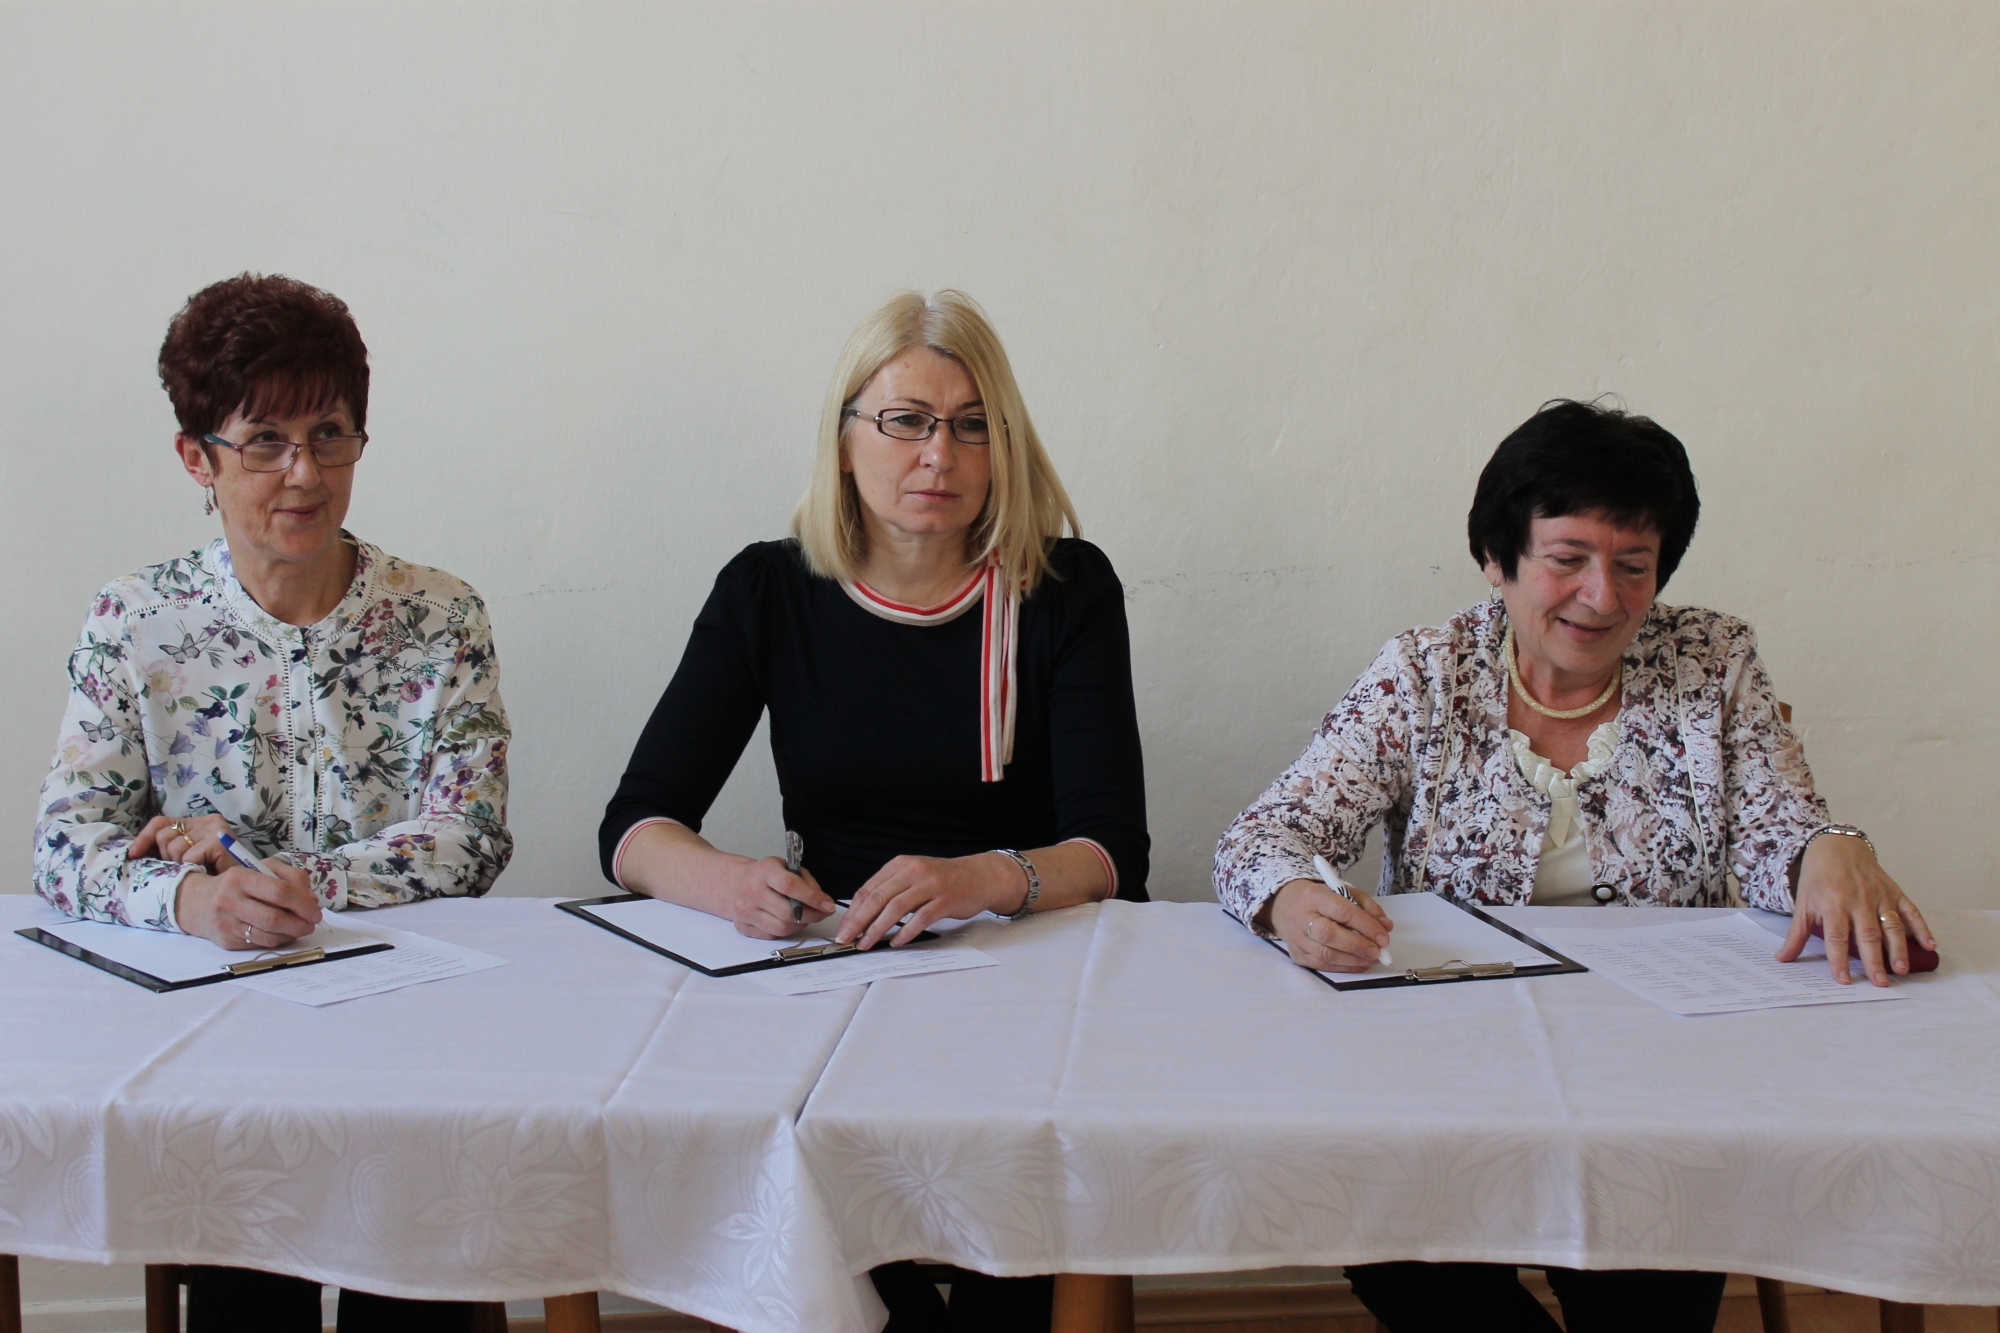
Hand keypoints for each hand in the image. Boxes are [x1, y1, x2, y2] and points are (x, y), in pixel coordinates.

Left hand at [129, 813, 232, 865]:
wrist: (246, 886)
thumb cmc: (216, 874)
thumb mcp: (188, 857)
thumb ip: (170, 849)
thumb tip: (134, 851)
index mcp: (199, 822)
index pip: (161, 822)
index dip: (143, 838)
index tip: (132, 855)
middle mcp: (208, 820)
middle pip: (164, 836)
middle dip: (167, 857)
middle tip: (185, 867)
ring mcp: (215, 829)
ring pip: (174, 847)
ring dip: (181, 865)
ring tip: (198, 869)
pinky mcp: (219, 841)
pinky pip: (187, 857)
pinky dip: (193, 868)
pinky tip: (206, 870)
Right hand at [174, 861, 323, 950]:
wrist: (198, 902)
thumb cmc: (238, 884)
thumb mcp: (262, 869)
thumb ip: (291, 877)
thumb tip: (311, 900)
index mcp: (240, 878)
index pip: (279, 891)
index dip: (302, 903)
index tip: (315, 910)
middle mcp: (230, 901)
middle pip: (274, 918)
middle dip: (300, 923)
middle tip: (312, 923)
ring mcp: (226, 923)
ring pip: (268, 935)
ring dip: (292, 934)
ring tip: (301, 928)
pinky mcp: (226, 941)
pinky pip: (260, 944)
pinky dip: (278, 940)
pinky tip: (284, 933)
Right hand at [724, 856, 835, 939]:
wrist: (735, 884)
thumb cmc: (766, 875)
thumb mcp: (786, 867)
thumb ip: (805, 882)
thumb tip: (822, 903)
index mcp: (764, 871)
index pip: (790, 886)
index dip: (813, 897)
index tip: (828, 904)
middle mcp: (751, 891)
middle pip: (788, 912)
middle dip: (812, 915)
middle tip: (823, 913)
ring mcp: (745, 911)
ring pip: (782, 928)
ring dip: (801, 925)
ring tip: (806, 916)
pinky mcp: (744, 927)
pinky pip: (773, 935)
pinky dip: (787, 930)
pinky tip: (789, 921)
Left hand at [837, 852, 1021, 949]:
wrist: (980, 876)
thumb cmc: (945, 880)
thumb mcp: (914, 876)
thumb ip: (892, 890)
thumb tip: (864, 915)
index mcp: (901, 865)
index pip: (868, 889)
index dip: (853, 911)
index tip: (844, 928)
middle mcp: (913, 872)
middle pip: (877, 898)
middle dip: (858, 921)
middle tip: (846, 938)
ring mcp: (929, 885)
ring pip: (895, 908)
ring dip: (877, 929)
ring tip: (866, 944)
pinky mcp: (944, 899)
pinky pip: (920, 918)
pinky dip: (905, 932)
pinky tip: (896, 942)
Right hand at [1264, 877, 1393, 972]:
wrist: (1290, 907)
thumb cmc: (1323, 900)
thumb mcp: (1345, 893)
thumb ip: (1368, 907)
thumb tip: (1386, 926)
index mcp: (1314, 896)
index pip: (1342, 911)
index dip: (1366, 926)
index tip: (1383, 937)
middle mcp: (1301, 917)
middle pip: (1329, 934)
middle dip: (1358, 945)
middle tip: (1377, 951)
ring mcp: (1296, 938)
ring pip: (1326, 954)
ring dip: (1354, 960)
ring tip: (1372, 958)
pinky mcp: (1297, 955)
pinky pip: (1322, 966)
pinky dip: (1345, 967)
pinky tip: (1359, 963)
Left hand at [1779, 835, 1934, 985]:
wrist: (1837, 846)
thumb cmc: (1819, 878)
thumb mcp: (1803, 903)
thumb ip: (1796, 933)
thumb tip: (1782, 959)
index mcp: (1833, 904)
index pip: (1836, 937)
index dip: (1839, 959)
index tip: (1844, 980)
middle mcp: (1858, 900)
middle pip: (1867, 934)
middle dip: (1874, 960)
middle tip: (1880, 982)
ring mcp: (1880, 896)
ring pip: (1892, 925)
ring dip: (1899, 948)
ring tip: (1902, 969)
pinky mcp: (1895, 892)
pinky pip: (1911, 911)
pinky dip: (1922, 928)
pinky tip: (1930, 946)